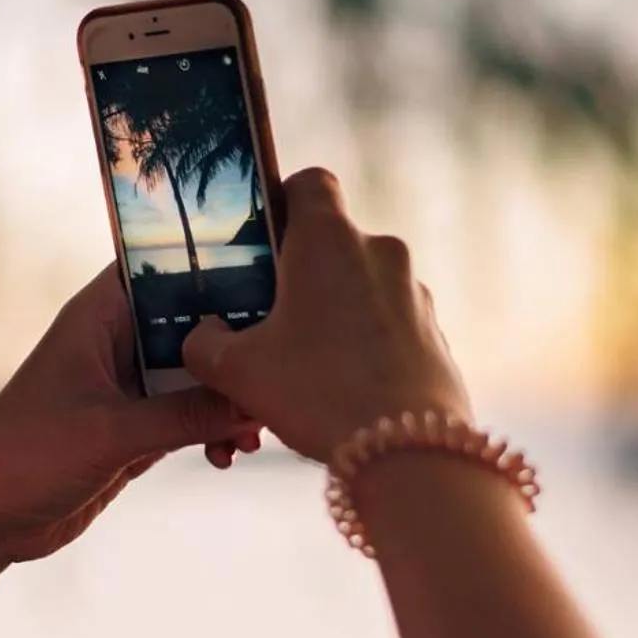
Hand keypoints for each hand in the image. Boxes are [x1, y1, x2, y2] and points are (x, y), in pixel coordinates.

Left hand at [0, 267, 260, 567]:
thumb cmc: (27, 457)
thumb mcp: (113, 433)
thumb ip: (186, 415)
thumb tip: (256, 400)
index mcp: (100, 315)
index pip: (168, 265)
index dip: (220, 263)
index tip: (277, 276)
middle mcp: (117, 340)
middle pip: (196, 322)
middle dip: (237, 348)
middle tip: (279, 372)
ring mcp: (129, 385)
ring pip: (201, 375)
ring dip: (231, 399)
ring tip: (255, 432)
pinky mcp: (136, 428)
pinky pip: (193, 417)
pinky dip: (215, 431)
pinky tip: (227, 455)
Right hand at [181, 168, 469, 462]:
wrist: (408, 454)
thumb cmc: (318, 394)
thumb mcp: (237, 371)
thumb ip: (205, 345)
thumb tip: (203, 337)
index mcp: (330, 239)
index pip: (309, 183)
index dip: (280, 200)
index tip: (259, 240)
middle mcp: (380, 253)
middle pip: (331, 245)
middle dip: (297, 278)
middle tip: (265, 321)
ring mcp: (414, 295)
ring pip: (360, 291)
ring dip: (330, 318)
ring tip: (299, 370)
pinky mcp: (434, 336)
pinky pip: (387, 328)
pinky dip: (362, 349)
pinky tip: (338, 393)